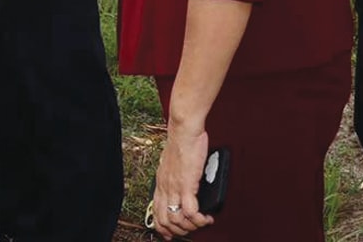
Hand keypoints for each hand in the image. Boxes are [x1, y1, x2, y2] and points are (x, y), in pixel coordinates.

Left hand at [153, 122, 214, 238]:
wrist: (183, 131)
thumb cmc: (182, 142)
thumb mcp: (172, 163)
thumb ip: (175, 176)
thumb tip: (183, 184)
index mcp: (160, 182)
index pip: (155, 211)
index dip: (162, 227)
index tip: (169, 234)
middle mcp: (165, 187)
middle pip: (164, 220)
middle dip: (177, 231)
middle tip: (190, 229)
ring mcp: (174, 187)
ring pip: (176, 220)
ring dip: (190, 226)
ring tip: (201, 222)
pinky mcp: (186, 185)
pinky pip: (190, 212)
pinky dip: (199, 219)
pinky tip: (206, 217)